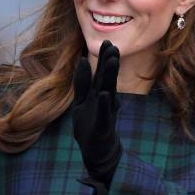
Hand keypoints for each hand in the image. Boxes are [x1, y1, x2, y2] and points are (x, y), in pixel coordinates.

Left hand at [72, 40, 121, 187]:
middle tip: (113, 45)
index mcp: (98, 93)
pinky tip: (104, 95)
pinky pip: (105, 115)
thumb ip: (81, 83)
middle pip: (106, 79)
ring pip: (108, 92)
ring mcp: (105, 113)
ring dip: (110, 77)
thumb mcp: (81, 102)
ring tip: (112, 61)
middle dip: (109, 62)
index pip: (101, 74)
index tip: (107, 42)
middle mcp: (104, 101)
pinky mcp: (103, 127)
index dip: (103, 59)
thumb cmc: (90, 125)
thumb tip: (81, 60)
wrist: (98, 152)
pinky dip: (104, 105)